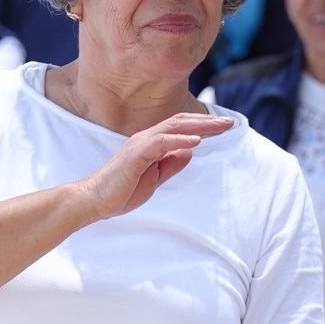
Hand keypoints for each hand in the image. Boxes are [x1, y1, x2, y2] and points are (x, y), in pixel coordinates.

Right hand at [75, 113, 231, 223]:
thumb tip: (190, 151)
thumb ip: (171, 164)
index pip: (180, 128)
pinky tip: (196, 140)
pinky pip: (161, 142)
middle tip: (230, 123)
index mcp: (151, 143)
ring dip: (199, 126)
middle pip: (181, 123)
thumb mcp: (154, 178)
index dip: (202, 126)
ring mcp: (140, 144)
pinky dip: (179, 139)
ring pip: (174, 127)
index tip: (223, 128)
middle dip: (207, 122)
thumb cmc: (121, 191)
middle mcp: (146, 138)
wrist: (94, 201)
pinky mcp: (135, 154)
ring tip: (220, 128)